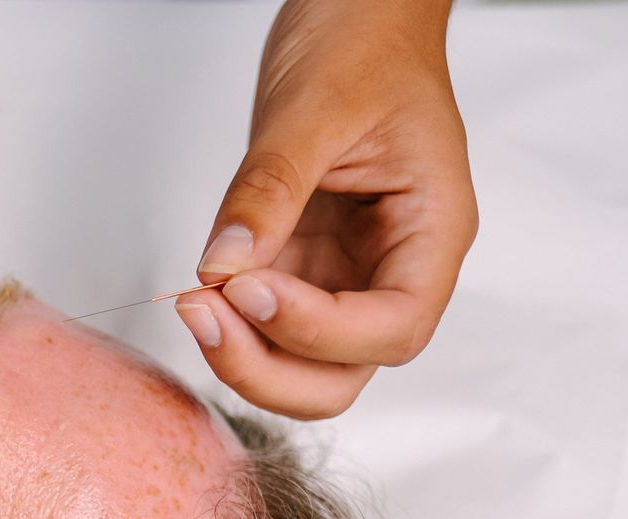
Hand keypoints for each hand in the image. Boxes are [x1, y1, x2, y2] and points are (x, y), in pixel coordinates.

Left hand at [177, 0, 477, 418]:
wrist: (353, 12)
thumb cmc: (364, 44)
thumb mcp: (314, 107)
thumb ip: (270, 188)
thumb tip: (225, 262)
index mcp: (432, 231)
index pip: (392, 326)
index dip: (318, 330)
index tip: (250, 292)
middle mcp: (393, 267)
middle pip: (344, 373)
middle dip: (272, 368)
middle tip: (206, 316)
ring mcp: (344, 273)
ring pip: (303, 366)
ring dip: (245, 355)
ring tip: (196, 302)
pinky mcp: (300, 266)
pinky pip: (266, 325)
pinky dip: (230, 325)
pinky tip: (200, 290)